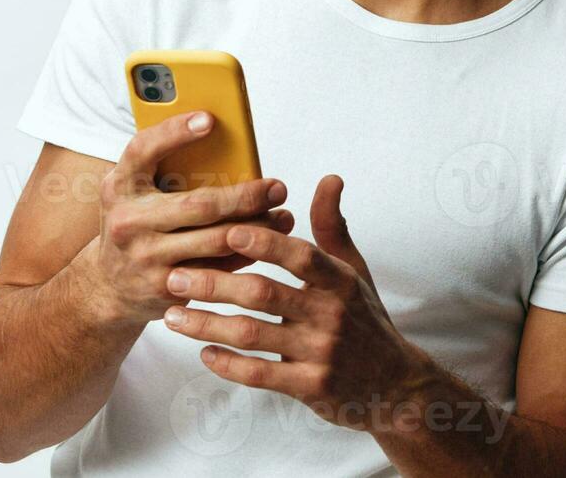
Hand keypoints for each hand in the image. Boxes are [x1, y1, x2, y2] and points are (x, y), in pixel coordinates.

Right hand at [83, 110, 294, 326]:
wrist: (107, 287)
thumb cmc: (135, 224)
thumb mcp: (134, 192)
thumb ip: (165, 169)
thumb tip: (227, 144)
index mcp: (120, 186)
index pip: (143, 150)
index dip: (174, 132)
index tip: (209, 119)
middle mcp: (128, 221)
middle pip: (199, 204)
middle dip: (246, 195)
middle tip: (277, 187)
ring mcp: (147, 258)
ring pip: (217, 240)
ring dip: (258, 227)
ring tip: (282, 215)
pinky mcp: (167, 287)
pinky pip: (219, 269)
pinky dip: (247, 254)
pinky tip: (268, 242)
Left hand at [160, 175, 432, 430]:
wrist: (393, 383)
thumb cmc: (365, 318)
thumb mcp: (354, 270)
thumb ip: (332, 226)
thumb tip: (329, 178)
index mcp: (341, 281)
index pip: (300, 255)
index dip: (265, 242)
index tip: (226, 228)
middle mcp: (331, 315)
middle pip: (264, 293)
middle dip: (215, 284)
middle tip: (175, 276)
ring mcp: (320, 353)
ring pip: (253, 335)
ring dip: (207, 325)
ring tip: (173, 316)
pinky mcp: (309, 387)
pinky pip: (259, 374)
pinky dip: (228, 364)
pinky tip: (203, 353)